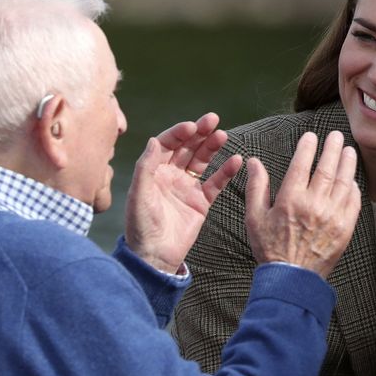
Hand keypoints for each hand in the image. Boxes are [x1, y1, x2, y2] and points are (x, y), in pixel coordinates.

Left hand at [125, 113, 242, 273]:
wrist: (155, 256)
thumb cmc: (141, 226)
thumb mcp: (139, 194)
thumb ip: (146, 166)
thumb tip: (156, 139)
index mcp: (154, 171)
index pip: (168, 144)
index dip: (179, 133)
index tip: (192, 127)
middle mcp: (171, 175)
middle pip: (187, 147)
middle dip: (199, 132)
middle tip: (213, 119)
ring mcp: (187, 187)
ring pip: (202, 160)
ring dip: (212, 146)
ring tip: (222, 135)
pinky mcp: (202, 201)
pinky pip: (216, 182)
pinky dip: (226, 171)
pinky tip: (236, 160)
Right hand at [245, 130, 360, 277]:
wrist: (291, 279)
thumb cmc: (270, 248)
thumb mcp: (254, 217)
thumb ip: (256, 186)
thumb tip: (253, 161)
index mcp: (291, 200)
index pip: (302, 164)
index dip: (308, 147)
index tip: (311, 136)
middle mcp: (314, 205)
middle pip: (327, 169)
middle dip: (332, 149)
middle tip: (337, 136)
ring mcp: (332, 217)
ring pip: (343, 183)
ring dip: (347, 164)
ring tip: (349, 151)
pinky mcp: (345, 229)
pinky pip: (353, 203)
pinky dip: (353, 189)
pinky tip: (352, 180)